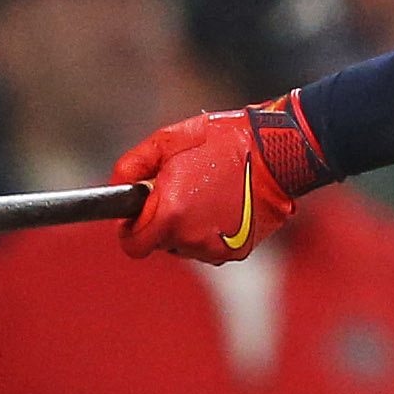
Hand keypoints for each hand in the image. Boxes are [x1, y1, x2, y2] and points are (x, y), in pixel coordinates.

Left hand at [113, 96, 333, 263]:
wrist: (276, 152)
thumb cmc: (221, 141)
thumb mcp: (167, 142)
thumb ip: (132, 166)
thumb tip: (117, 187)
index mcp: (170, 214)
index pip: (133, 245)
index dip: (130, 230)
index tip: (138, 215)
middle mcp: (191, 238)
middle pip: (161, 244)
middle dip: (163, 222)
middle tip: (181, 192)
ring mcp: (216, 249)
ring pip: (186, 246)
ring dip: (188, 228)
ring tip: (207, 195)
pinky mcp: (238, 251)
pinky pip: (211, 247)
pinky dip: (212, 231)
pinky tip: (225, 205)